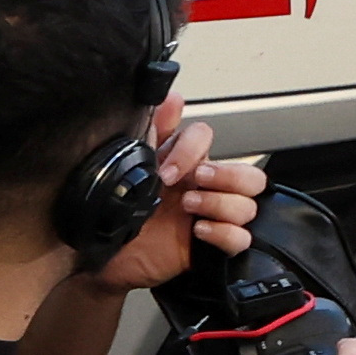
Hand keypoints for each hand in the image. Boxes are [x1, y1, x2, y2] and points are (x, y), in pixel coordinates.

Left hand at [91, 118, 261, 295]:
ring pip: (248, 205)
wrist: (105, 257)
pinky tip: (198, 231)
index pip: (209, 141)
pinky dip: (224, 233)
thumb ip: (154, 132)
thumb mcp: (133, 167)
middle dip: (227, 176)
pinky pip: (241, 239)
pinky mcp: (211, 247)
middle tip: (196, 182)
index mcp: (186, 165)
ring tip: (190, 208)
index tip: (167, 169)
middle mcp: (205, 189)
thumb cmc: (120, 213)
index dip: (192, 150)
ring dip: (221, 204)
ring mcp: (212, 217)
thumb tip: (172, 97)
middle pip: (250, 174)